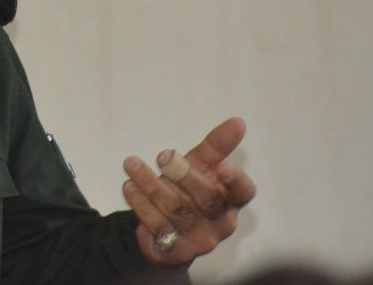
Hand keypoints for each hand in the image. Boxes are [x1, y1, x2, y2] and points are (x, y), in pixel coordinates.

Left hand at [121, 116, 255, 266]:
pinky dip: (141, 204)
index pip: (243, 193)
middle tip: (163, 155)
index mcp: (231, 201)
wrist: (165, 228)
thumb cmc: (189, 190)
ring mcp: (199, 240)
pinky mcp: (176, 251)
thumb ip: (217, 146)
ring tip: (131, 164)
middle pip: (208, 201)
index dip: (236, 182)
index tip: (224, 166)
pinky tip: (129, 186)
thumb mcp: (201, 166)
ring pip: (177, 211)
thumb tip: (238, 121)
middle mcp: (220, 223)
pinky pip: (158, 227)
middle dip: (185, 176)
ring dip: (152, 184)